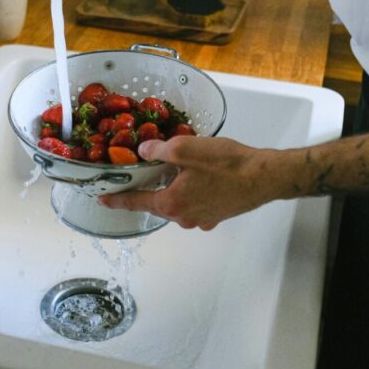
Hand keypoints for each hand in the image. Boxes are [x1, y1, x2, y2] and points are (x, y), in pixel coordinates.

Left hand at [99, 136, 284, 230]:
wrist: (265, 176)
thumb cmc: (227, 162)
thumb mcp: (186, 148)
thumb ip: (159, 150)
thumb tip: (143, 151)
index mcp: (172, 203)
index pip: (136, 202)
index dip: (117, 200)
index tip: (103, 200)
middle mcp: (184, 217)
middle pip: (157, 204)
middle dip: (147, 191)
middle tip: (140, 176)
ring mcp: (202, 220)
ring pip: (177, 205)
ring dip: (171, 191)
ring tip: (172, 173)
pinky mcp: (217, 217)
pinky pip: (194, 206)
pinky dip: (190, 194)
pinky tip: (198, 179)